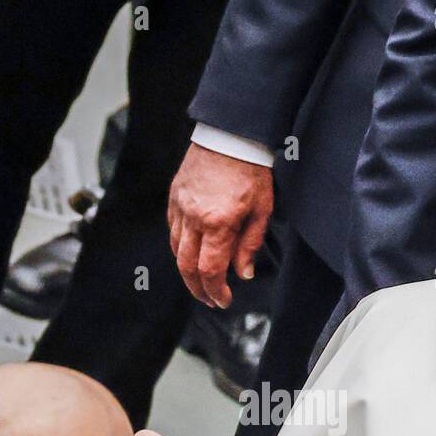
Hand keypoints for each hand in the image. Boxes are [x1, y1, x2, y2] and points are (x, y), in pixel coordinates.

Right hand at [168, 143, 273, 308]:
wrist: (230, 135)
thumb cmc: (250, 170)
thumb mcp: (262, 211)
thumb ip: (249, 245)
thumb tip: (242, 274)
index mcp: (218, 223)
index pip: (210, 271)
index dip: (215, 291)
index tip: (224, 300)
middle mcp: (194, 218)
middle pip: (186, 267)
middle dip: (198, 289)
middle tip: (210, 299)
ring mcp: (180, 207)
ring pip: (177, 251)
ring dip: (188, 270)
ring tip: (202, 280)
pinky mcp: (174, 198)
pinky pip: (173, 231)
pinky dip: (182, 248)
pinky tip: (193, 252)